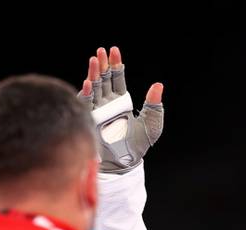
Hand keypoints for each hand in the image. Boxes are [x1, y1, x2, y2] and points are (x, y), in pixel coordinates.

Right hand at [78, 46, 163, 173]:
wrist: (126, 163)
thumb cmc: (139, 145)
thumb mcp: (152, 123)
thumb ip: (154, 104)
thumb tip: (158, 85)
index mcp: (121, 102)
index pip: (117, 79)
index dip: (116, 65)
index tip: (114, 50)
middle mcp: (108, 104)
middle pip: (104, 79)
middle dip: (103, 65)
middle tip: (102, 50)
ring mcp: (98, 111)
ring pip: (94, 88)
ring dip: (94, 74)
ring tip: (95, 59)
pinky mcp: (91, 120)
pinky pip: (86, 104)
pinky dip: (87, 93)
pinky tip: (88, 82)